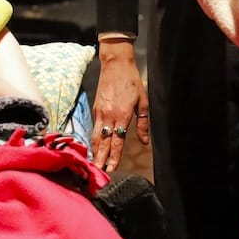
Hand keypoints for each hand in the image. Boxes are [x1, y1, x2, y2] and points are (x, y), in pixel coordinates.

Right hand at [91, 41, 149, 172]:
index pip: (117, 142)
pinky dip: (93, 140)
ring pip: (95, 137)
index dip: (114, 157)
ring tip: (94, 164)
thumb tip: (145, 142)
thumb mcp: (143, 102)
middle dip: (100, 159)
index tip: (111, 170)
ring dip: (95, 151)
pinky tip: (94, 148)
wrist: (115, 65)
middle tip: (98, 173)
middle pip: (103, 143)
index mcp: (122, 116)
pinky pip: (94, 128)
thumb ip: (143, 123)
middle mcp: (108, 116)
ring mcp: (99, 112)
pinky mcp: (95, 108)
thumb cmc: (132, 81)